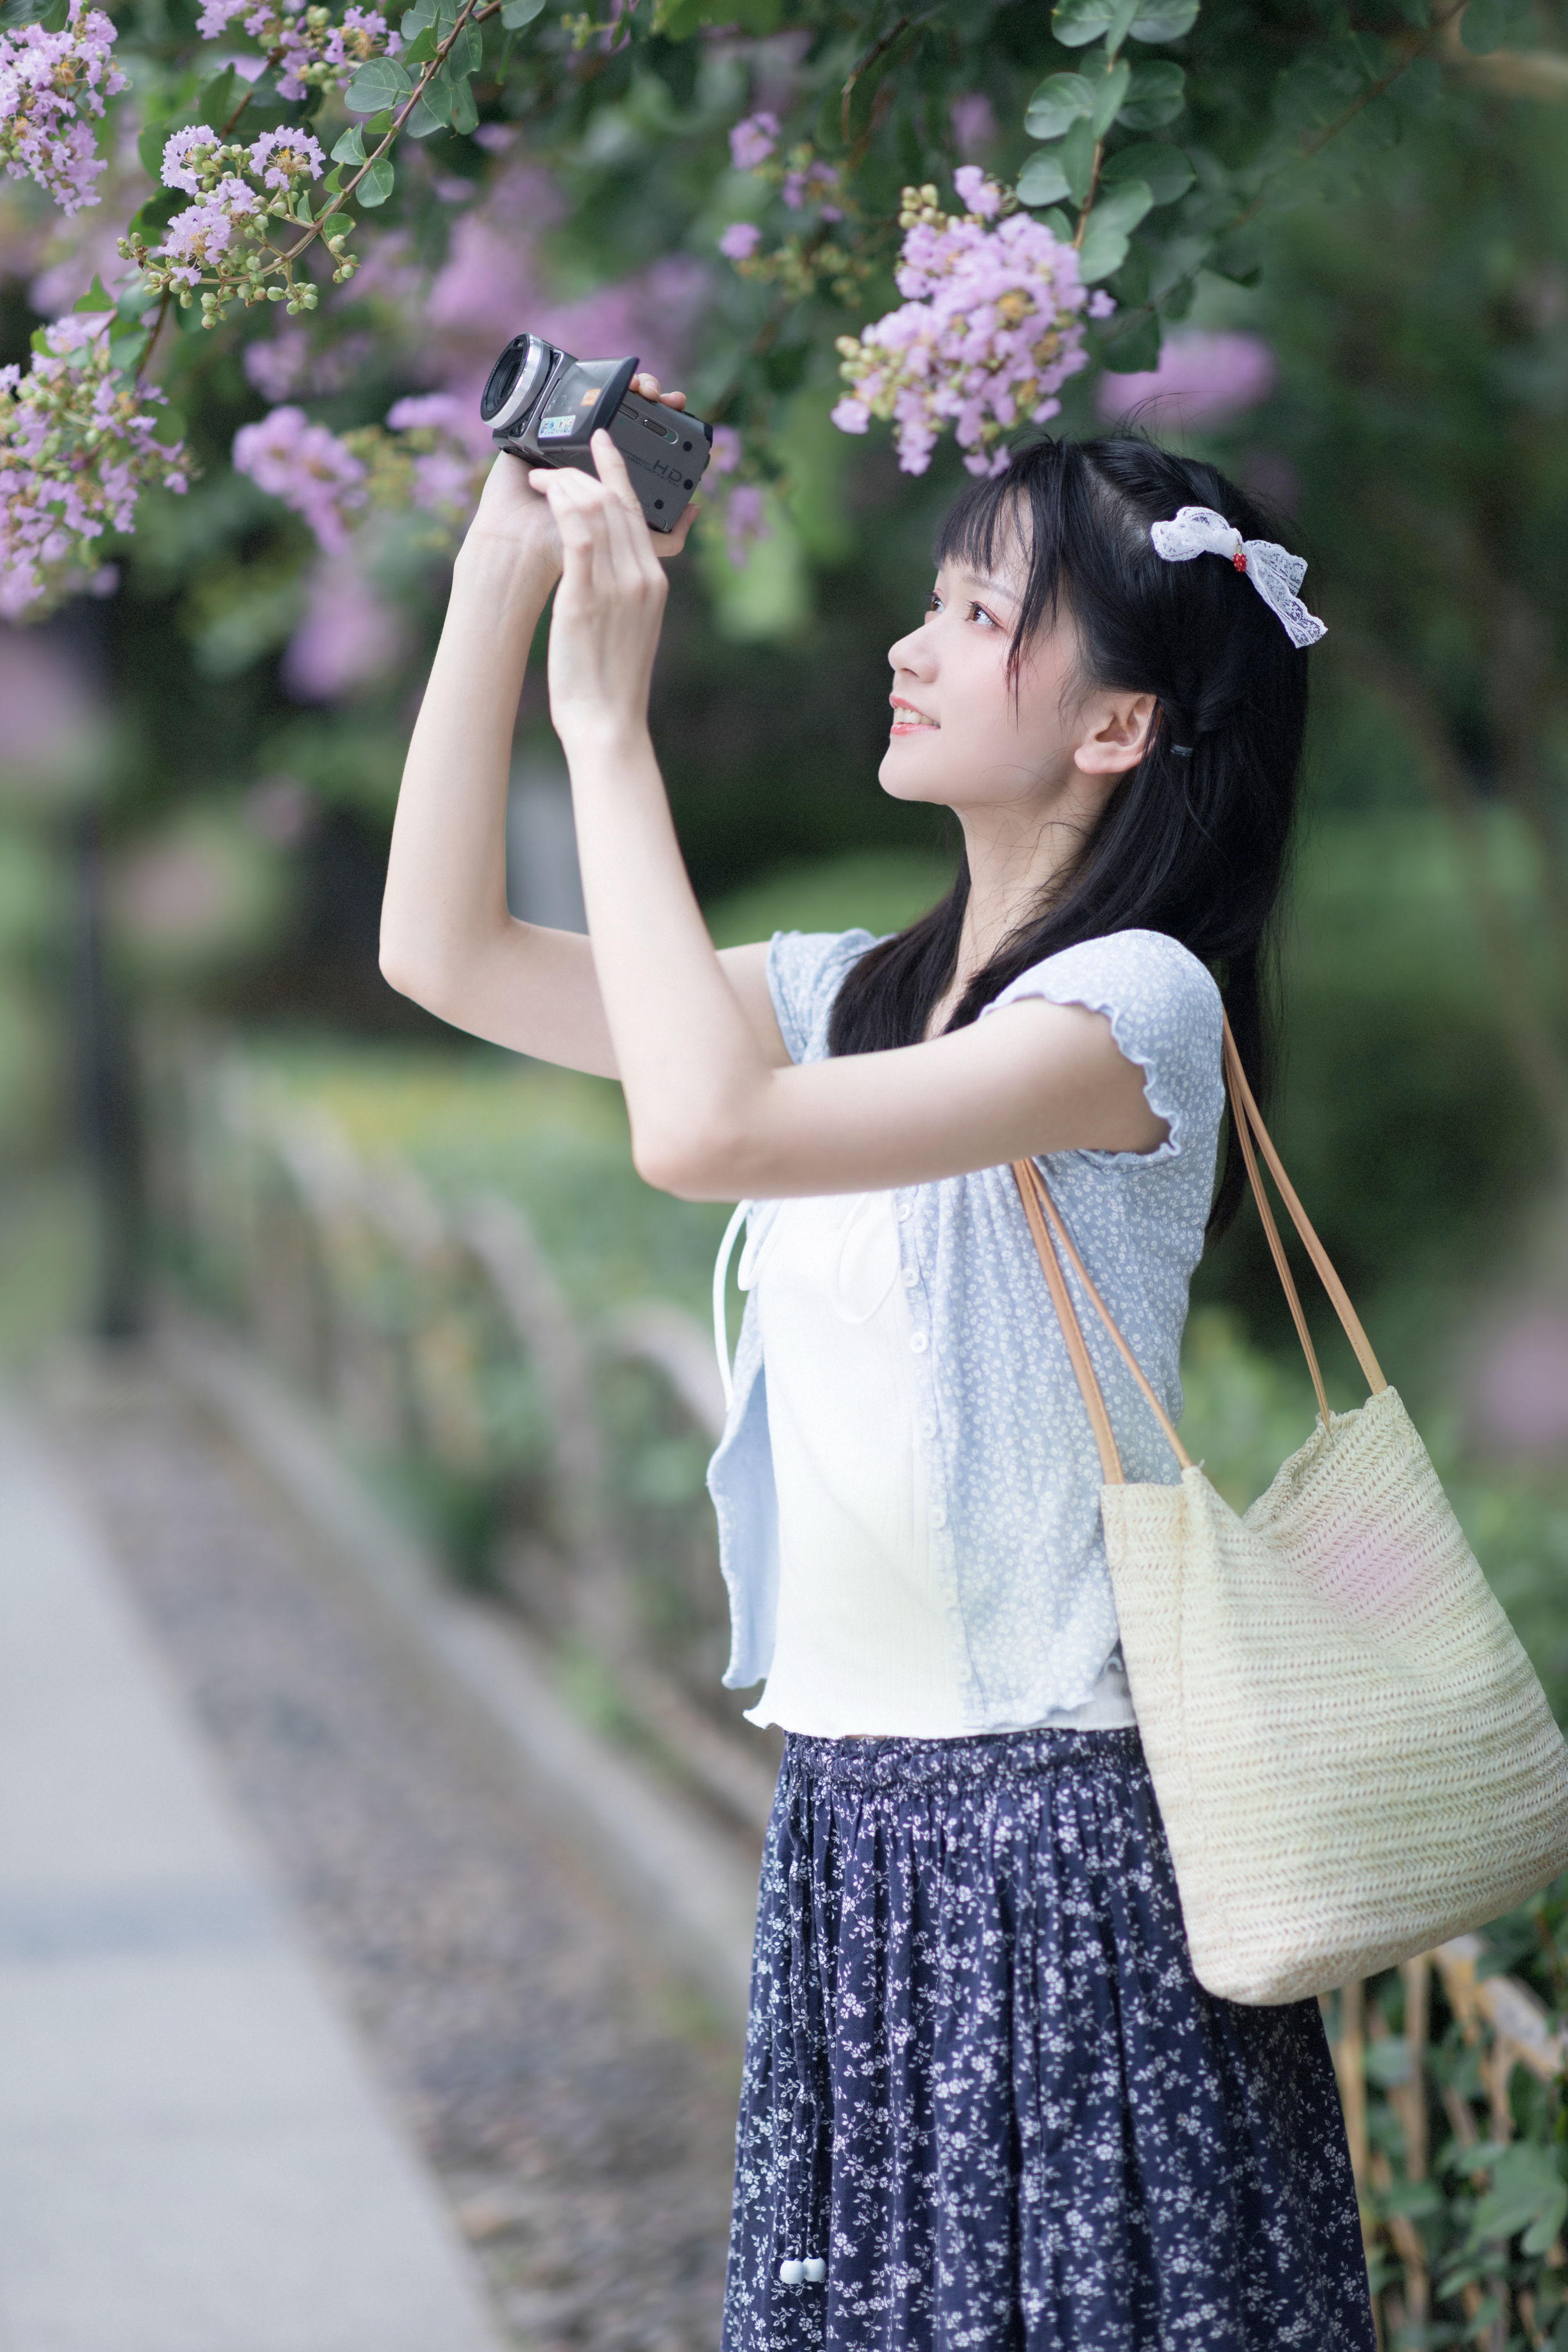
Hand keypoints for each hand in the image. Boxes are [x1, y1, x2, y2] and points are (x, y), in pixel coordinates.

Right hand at [459, 372, 695, 583]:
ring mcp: (563, 438)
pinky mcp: (535, 432)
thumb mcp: (631, 549)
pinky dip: (575, 386)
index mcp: (615, 473)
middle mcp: (591, 452)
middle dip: (646, 393)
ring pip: (595, 399)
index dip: (663, 415)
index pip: (646, 435)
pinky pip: (555, 400)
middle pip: (625, 409)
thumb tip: (696, 509)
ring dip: (618, 385)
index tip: (678, 401)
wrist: (522, 547)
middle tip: (656, 392)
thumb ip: (664, 538)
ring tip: (636, 386)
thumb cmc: (572, 552)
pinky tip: (597, 381)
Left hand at [528, 426, 686, 743]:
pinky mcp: (586, 599)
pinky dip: (563, 508)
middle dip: (584, 471)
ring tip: (538, 477)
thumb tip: (614, 570)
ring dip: (564, 484)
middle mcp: (640, 577)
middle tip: (553, 460)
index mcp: (653, 582)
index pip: (638, 513)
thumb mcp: (632, 629)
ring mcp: (615, 587)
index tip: (603, 442)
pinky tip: (545, 493)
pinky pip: (578, 538)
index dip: (619, 471)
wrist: (608, 722)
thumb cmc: (612, 682)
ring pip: (596, 512)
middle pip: (616, 503)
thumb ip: (628, 592)